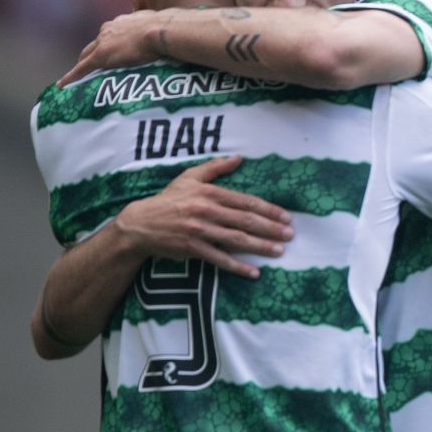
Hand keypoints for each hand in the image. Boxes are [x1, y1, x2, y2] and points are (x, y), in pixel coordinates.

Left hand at [60, 10, 170, 84]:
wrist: (161, 31)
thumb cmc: (167, 29)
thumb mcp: (161, 25)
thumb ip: (158, 29)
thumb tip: (169, 30)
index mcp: (122, 22)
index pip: (110, 35)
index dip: (109, 44)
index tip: (112, 52)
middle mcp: (108, 29)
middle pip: (95, 45)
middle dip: (92, 55)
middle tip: (92, 66)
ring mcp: (103, 43)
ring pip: (87, 56)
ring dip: (84, 65)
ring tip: (80, 78)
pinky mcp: (100, 57)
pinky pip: (82, 69)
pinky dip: (72, 77)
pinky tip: (63, 85)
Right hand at [114, 156, 292, 277]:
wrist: (141, 223)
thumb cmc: (168, 199)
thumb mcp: (189, 177)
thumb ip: (214, 167)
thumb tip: (239, 158)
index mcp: (209, 193)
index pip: (246, 202)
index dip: (268, 210)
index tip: (286, 217)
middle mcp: (206, 211)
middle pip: (245, 220)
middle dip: (271, 228)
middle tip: (290, 234)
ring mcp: (200, 230)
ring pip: (236, 239)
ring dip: (260, 246)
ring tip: (279, 250)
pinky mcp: (192, 248)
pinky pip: (219, 258)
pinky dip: (237, 266)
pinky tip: (254, 272)